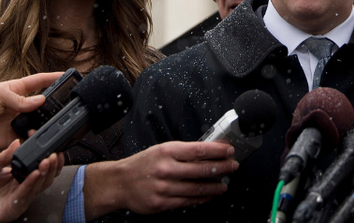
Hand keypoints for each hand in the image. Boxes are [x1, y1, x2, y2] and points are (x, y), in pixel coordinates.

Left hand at [0, 71, 62, 153]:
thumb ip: (19, 99)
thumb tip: (41, 100)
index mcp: (17, 90)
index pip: (39, 82)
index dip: (53, 78)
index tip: (68, 75)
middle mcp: (20, 106)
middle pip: (43, 104)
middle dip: (55, 104)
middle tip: (67, 106)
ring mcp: (18, 122)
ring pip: (39, 122)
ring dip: (45, 123)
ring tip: (53, 124)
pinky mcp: (14, 138)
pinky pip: (29, 139)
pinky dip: (35, 138)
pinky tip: (38, 138)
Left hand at [0, 140, 62, 222]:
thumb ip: (4, 155)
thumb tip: (17, 142)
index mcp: (19, 176)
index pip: (38, 166)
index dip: (46, 155)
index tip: (48, 143)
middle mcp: (23, 187)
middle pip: (45, 176)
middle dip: (53, 165)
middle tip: (55, 153)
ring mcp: (20, 198)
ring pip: (39, 185)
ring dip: (45, 172)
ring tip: (48, 160)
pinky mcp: (13, 207)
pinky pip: (26, 194)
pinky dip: (32, 183)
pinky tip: (35, 173)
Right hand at [83, 141, 236, 217]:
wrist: (120, 182)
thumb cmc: (143, 164)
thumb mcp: (162, 150)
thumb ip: (184, 152)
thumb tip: (210, 153)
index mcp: (167, 151)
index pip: (199, 149)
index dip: (218, 150)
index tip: (230, 150)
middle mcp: (166, 169)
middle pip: (202, 169)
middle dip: (222, 168)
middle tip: (233, 166)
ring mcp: (164, 187)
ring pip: (197, 188)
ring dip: (215, 187)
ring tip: (224, 185)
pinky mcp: (162, 203)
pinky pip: (187, 201)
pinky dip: (201, 199)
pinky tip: (209, 195)